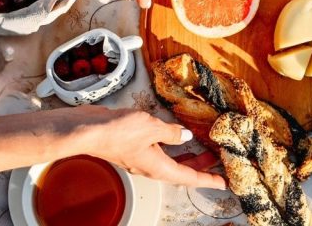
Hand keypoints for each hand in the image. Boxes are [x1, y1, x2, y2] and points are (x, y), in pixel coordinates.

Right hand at [58, 106, 226, 189]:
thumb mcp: (152, 128)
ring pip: (169, 162)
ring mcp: (141, 158)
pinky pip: (158, 151)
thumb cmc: (118, 132)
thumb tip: (185, 136)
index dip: (208, 180)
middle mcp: (151, 167)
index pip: (189, 178)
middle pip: (181, 172)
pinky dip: (171, 147)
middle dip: (199, 168)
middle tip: (215, 161)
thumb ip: (171, 132)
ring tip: (200, 149)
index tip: (223, 182)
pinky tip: (174, 135)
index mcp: (159, 167)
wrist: (88, 131)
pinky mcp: (133, 148)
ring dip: (186, 157)